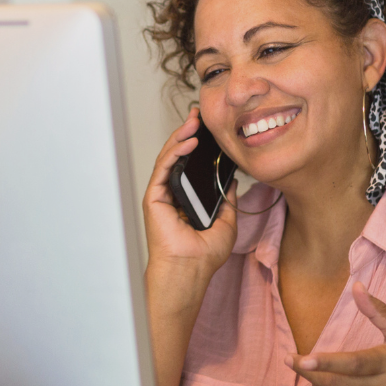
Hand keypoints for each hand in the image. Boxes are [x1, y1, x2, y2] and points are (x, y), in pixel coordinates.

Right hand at [143, 107, 237, 300]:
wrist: (190, 270)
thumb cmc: (203, 255)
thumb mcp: (227, 220)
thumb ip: (227, 198)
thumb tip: (232, 179)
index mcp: (187, 198)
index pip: (191, 164)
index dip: (198, 144)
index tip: (209, 127)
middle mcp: (172, 194)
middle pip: (178, 155)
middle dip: (188, 132)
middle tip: (200, 115)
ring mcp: (161, 194)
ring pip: (169, 157)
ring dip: (181, 136)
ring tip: (195, 122)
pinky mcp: (153, 197)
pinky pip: (164, 167)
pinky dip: (175, 151)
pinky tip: (189, 141)